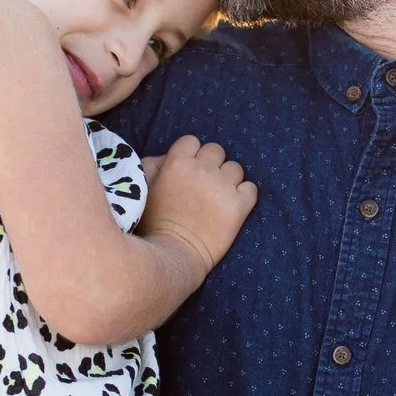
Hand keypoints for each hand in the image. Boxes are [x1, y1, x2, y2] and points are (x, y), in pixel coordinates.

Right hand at [140, 136, 256, 278]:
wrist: (174, 254)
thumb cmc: (154, 224)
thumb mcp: (144, 188)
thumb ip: (153, 166)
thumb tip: (168, 157)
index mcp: (177, 163)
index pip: (192, 141)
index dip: (191, 154)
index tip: (189, 170)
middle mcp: (202, 169)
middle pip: (216, 151)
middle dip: (212, 165)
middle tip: (205, 185)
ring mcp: (223, 186)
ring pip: (235, 168)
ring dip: (229, 180)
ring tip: (219, 197)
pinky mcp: (240, 205)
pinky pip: (251, 188)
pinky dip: (244, 196)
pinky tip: (234, 206)